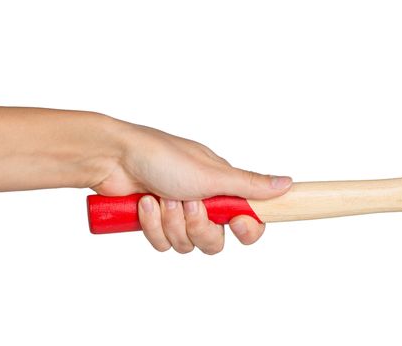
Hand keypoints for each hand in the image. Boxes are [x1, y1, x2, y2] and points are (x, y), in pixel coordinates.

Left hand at [90, 122, 291, 253]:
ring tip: (161, 197)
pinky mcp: (153, 223)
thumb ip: (250, 185)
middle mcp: (201, 202)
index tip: (237, 223)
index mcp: (220, 187)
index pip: (248, 221)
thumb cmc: (161, 156)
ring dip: (172, 223)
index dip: (245, 229)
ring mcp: (176, 214)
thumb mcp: (212, 173)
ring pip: (186, 245)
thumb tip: (288, 184)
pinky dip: (152, 225)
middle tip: (187, 203)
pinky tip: (144, 203)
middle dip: (198, 226)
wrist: (113, 159)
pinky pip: (162, 244)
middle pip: (215, 241)